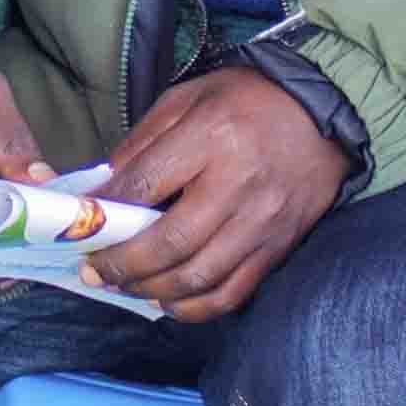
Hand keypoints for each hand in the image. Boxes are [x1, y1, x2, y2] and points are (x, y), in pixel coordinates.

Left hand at [85, 61, 350, 322]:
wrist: (325, 109)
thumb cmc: (248, 99)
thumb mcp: (188, 98)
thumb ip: (142, 142)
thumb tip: (103, 190)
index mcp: (210, 137)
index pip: (144, 185)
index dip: (105, 212)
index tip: (80, 225)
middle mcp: (237, 185)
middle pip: (168, 244)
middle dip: (122, 265)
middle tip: (95, 270)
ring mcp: (261, 222)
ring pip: (197, 277)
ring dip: (151, 290)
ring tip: (126, 285)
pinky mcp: (278, 247)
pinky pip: (232, 293)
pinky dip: (194, 307)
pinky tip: (169, 300)